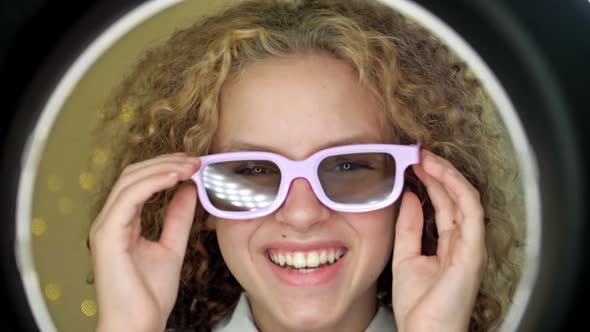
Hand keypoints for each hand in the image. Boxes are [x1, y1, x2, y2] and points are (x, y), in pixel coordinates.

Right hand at [89, 153, 199, 331]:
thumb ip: (178, 218)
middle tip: (195, 159)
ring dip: (163, 168)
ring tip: (190, 165)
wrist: (139, 325)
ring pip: (130, 181)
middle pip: (133, 175)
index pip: (140, 183)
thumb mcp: (172, 247)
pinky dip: (153, 182)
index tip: (194, 163)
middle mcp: (110, 221)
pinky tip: (175, 177)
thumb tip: (189, 189)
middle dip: (165, 162)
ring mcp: (105, 227)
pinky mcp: (107, 235)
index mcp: (122, 223)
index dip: (166, 167)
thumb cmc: (149, 295)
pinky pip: (129, 198)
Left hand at [391, 149, 486, 331]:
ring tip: (427, 158)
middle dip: (437, 172)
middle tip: (418, 153)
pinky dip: (457, 190)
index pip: (442, 204)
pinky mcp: (472, 251)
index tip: (412, 163)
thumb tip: (410, 196)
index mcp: (447, 244)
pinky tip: (440, 174)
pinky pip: (470, 212)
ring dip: (446, 175)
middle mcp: (462, 242)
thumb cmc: (418, 304)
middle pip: (453, 198)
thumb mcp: (405, 256)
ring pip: (464, 199)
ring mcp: (469, 245)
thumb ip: (408, 227)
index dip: (430, 182)